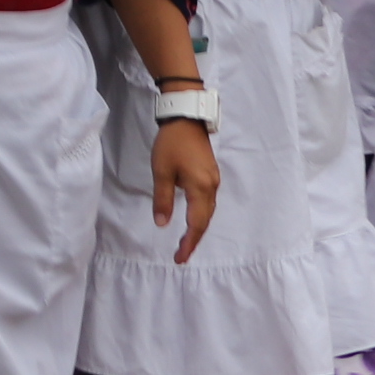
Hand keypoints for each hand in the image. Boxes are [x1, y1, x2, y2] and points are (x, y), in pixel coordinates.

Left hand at [146, 118, 220, 262]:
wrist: (186, 117)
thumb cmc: (172, 143)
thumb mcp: (161, 171)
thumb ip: (163, 200)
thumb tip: (163, 224)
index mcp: (201, 188)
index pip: (196, 224)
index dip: (188, 242)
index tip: (180, 258)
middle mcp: (211, 187)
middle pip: (205, 221)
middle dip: (194, 239)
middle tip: (182, 255)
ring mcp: (213, 180)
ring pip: (208, 212)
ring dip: (198, 228)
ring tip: (186, 242)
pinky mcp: (210, 174)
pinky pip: (208, 202)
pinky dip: (201, 216)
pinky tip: (193, 220)